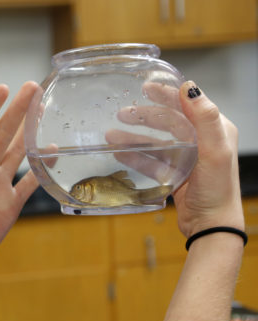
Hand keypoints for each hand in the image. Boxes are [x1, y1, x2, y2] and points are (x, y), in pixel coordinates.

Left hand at [0, 82, 39, 272]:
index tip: (2, 89)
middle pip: (3, 134)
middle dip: (17, 111)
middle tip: (32, 88)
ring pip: (18, 152)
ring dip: (30, 132)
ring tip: (43, 111)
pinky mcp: (9, 203)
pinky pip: (29, 182)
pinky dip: (42, 169)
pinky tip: (52, 153)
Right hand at [106, 81, 242, 236]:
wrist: (211, 225)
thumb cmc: (218, 189)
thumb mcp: (215, 151)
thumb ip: (205, 118)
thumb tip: (189, 88)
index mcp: (214, 130)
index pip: (187, 105)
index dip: (166, 94)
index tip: (146, 87)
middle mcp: (200, 142)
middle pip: (167, 122)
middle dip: (144, 116)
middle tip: (121, 113)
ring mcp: (186, 159)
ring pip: (155, 142)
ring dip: (134, 138)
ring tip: (111, 136)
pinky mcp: (174, 175)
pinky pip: (151, 162)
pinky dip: (135, 157)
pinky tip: (119, 154)